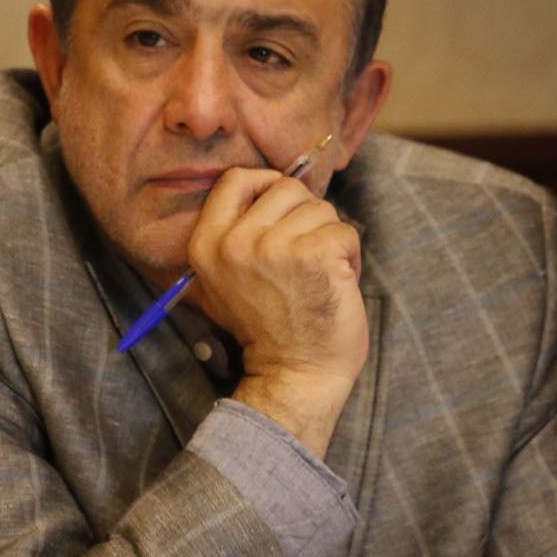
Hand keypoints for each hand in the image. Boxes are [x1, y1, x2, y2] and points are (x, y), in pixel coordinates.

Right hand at [187, 165, 366, 455]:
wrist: (294, 376)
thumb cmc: (268, 329)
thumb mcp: (223, 283)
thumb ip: (232, 236)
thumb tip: (265, 187)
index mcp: (206, 245)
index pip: (235, 179)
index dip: (265, 184)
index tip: (282, 210)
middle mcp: (234, 243)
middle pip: (285, 188)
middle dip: (306, 216)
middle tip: (306, 257)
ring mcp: (274, 248)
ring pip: (320, 208)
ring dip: (330, 238)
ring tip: (321, 274)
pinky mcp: (314, 256)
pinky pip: (345, 231)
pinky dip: (351, 255)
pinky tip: (338, 282)